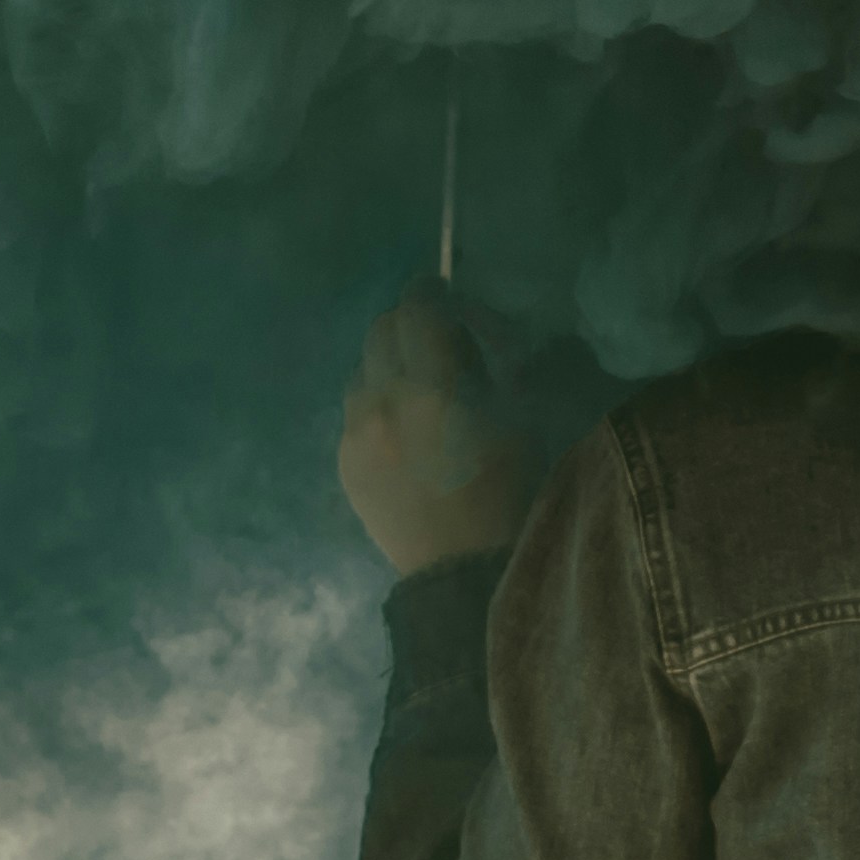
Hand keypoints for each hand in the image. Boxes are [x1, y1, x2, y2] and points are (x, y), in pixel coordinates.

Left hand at [336, 284, 532, 574]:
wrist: (461, 571)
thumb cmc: (508, 493)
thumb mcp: (517, 418)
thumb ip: (485, 365)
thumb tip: (460, 333)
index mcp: (432, 388)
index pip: (417, 310)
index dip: (429, 291)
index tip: (441, 288)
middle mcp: (383, 401)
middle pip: (381, 330)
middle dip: (407, 323)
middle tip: (433, 337)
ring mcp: (355, 433)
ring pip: (362, 367)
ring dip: (387, 361)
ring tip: (415, 384)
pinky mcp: (343, 460)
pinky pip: (353, 408)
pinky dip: (374, 400)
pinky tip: (401, 424)